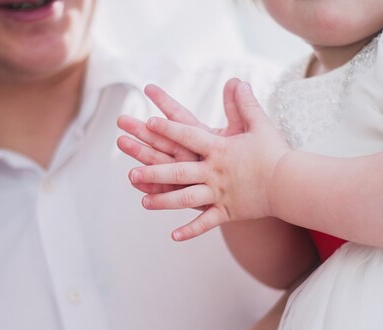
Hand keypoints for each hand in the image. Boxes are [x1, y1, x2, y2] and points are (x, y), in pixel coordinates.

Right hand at [117, 79, 246, 194]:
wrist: (261, 191)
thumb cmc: (255, 161)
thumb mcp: (249, 132)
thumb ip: (240, 108)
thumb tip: (236, 81)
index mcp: (203, 138)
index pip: (181, 117)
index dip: (166, 102)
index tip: (149, 88)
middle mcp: (191, 155)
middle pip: (163, 140)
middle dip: (142, 131)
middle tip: (121, 121)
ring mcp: (189, 175)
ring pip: (161, 165)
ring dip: (141, 157)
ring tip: (122, 144)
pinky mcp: (191, 195)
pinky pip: (169, 193)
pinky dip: (153, 189)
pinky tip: (137, 185)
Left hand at [128, 81, 290, 240]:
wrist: (292, 184)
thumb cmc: (275, 153)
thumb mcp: (260, 125)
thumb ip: (245, 104)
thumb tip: (237, 81)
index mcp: (220, 149)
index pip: (189, 136)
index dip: (169, 129)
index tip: (149, 123)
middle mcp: (215, 172)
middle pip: (178, 171)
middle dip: (153, 171)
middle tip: (131, 173)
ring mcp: (219, 194)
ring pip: (186, 198)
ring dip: (163, 200)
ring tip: (143, 202)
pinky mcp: (228, 212)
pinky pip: (206, 223)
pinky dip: (190, 230)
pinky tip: (173, 236)